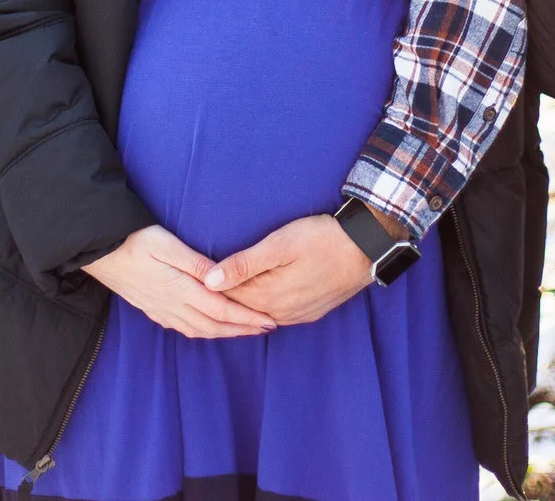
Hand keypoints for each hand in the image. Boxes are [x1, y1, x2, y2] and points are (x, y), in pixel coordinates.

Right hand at [82, 225, 278, 338]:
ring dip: (225, 333)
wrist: (99, 251)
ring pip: (200, 331)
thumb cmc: (134, 240)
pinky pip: (185, 328)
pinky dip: (205, 331)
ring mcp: (162, 311)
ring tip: (245, 330)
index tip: (269, 320)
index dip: (247, 318)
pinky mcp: (153, 310)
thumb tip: (222, 279)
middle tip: (267, 328)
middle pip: (214, 326)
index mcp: (180, 290)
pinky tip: (210, 327)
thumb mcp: (167, 245)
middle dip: (242, 329)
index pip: (221, 310)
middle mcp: (173, 306)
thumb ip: (196, 263)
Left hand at [200, 214, 373, 325]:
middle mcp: (280, 313)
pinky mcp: (309, 312)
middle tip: (196, 289)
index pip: (226, 299)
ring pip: (259, 314)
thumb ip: (243, 264)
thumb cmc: (322, 239)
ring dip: (242, 304)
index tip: (188, 280)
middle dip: (220, 299)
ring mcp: (296, 315)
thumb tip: (208, 281)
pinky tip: (255, 298)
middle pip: (241, 309)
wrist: (366, 248)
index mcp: (268, 296)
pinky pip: (277, 315)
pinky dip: (262, 308)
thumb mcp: (279, 244)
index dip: (207, 289)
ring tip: (221, 292)